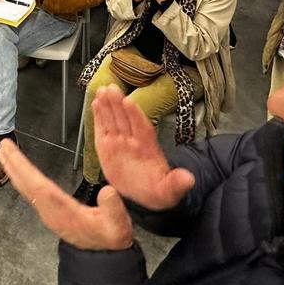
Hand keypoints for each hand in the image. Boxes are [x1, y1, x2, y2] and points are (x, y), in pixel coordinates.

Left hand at [0, 138, 133, 250]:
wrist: (105, 256)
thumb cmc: (110, 238)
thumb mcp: (118, 225)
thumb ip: (113, 208)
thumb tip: (107, 191)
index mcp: (62, 210)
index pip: (38, 186)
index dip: (24, 168)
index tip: (12, 153)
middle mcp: (50, 211)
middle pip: (27, 185)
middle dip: (13, 164)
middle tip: (2, 146)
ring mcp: (48, 212)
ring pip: (26, 188)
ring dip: (15, 170)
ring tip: (5, 154)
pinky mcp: (50, 212)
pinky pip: (31, 191)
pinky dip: (22, 178)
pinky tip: (19, 172)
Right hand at [92, 86, 194, 210]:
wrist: (145, 196)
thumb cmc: (157, 190)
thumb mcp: (170, 190)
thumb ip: (177, 183)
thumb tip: (188, 179)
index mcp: (148, 148)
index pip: (142, 127)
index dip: (135, 115)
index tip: (129, 102)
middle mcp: (133, 141)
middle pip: (125, 118)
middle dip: (118, 103)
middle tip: (111, 88)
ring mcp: (119, 142)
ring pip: (113, 120)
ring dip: (107, 105)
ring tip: (101, 91)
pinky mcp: (107, 147)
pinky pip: (102, 129)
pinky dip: (98, 117)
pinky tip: (95, 104)